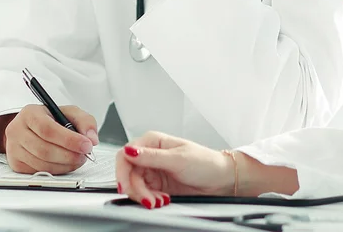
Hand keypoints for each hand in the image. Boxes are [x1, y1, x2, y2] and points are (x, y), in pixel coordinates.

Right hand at [0, 105, 98, 174]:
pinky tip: (66, 164)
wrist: (33, 127)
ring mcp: (13, 148)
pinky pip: (37, 172)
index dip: (69, 140)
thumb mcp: (70, 112)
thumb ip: (85, 121)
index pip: (48, 129)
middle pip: (44, 149)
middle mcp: (17, 130)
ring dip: (64, 165)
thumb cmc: (53, 119)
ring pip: (41, 163)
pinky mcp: (15, 164)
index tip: (87, 145)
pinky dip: (56, 170)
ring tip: (78, 159)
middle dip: (69, 155)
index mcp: (30, 113)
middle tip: (85, 155)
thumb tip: (92, 139)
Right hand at [116, 132, 233, 208]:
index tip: (126, 185)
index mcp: (153, 141)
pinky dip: (149, 199)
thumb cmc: (205, 162)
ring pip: (134, 185)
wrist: (219, 179)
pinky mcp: (157, 184)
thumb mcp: (178, 159)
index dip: (122, 171)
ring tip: (159, 200)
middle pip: (128, 173)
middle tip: (148, 199)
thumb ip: (152, 157)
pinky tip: (161, 200)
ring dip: (144, 196)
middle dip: (136, 188)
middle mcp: (150, 155)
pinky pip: (144, 193)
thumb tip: (130, 151)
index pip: (126, 154)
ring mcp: (153, 170)